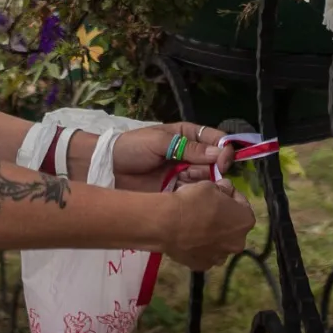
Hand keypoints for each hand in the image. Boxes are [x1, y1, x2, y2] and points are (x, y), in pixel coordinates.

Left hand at [113, 123, 235, 193]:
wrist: (108, 170)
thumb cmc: (133, 148)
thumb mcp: (160, 142)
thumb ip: (189, 147)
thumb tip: (218, 153)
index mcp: (187, 136)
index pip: (215, 140)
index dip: (224, 149)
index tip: (224, 161)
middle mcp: (189, 155)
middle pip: (214, 162)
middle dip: (215, 169)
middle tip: (208, 177)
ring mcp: (183, 175)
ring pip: (206, 179)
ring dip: (205, 183)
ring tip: (192, 184)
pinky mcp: (176, 193)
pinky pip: (193, 194)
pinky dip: (196, 196)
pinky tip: (190, 196)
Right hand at [162, 180, 254, 271]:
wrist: (168, 224)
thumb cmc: (193, 202)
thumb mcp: (210, 186)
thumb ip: (223, 189)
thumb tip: (225, 190)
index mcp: (245, 221)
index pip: (242, 204)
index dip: (231, 196)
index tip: (221, 191)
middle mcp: (237, 243)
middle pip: (233, 227)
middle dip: (224, 217)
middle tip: (208, 208)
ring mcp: (220, 257)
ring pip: (219, 242)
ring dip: (213, 234)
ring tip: (197, 224)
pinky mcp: (202, 265)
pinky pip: (205, 253)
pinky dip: (200, 246)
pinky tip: (189, 237)